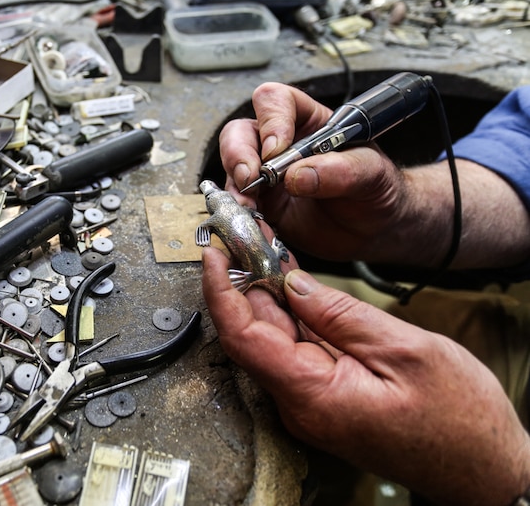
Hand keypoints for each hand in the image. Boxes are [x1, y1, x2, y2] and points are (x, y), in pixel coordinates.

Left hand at [202, 246, 529, 505]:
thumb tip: (292, 283)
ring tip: (262, 244)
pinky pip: (294, 346)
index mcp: (312, 396)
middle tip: (241, 234)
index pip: (242, 337)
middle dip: (240, 279)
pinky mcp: (323, 393)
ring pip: (271, 337)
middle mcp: (300, 403)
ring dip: (264, 290)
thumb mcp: (404, 351)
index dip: (220, 290)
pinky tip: (288, 277)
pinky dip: (289, 310)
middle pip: (251, 333)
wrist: (484, 467)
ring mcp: (310, 400)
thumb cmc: (460, 421)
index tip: (215, 251)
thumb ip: (339, 314)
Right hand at [220, 82, 412, 262]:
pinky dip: (240, 212)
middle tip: (250, 178)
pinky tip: (256, 222)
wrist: (375, 231)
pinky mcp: (262, 204)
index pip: (276, 102)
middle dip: (239, 154)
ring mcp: (267, 175)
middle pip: (240, 132)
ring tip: (251, 206)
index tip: (276, 150)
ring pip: (233, 167)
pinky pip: (238, 202)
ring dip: (237, 186)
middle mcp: (281, 144)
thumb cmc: (378, 192)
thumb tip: (298, 175)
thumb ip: (342, 171)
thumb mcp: (373, 174)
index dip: (271, 121)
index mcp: (309, 122)